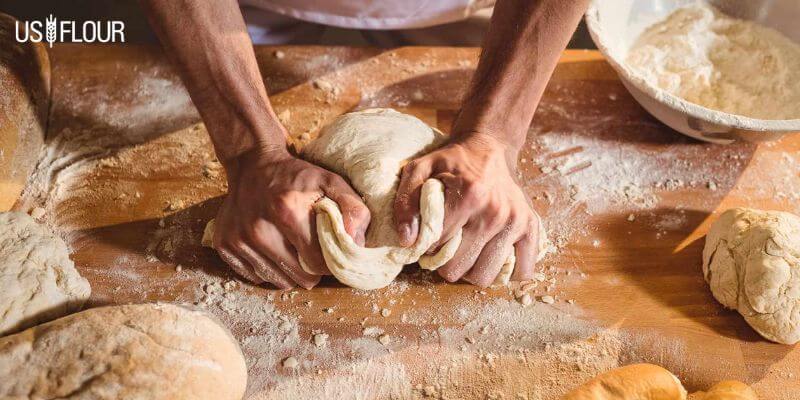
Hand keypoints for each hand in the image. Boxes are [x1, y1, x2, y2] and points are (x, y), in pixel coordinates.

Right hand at [213, 145, 369, 288]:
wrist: (253, 163)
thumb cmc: (296, 177)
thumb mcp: (331, 182)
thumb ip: (353, 209)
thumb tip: (357, 243)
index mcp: (286, 211)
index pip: (317, 262)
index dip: (328, 263)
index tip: (329, 253)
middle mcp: (258, 228)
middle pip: (297, 277)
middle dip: (310, 270)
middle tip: (311, 251)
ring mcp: (238, 239)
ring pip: (276, 281)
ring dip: (289, 271)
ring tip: (291, 248)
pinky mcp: (224, 245)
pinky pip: (254, 276)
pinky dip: (267, 268)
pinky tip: (272, 248)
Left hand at [394, 132, 540, 286]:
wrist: (489, 147)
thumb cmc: (452, 161)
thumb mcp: (420, 170)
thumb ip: (406, 202)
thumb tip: (408, 240)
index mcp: (469, 196)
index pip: (436, 246)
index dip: (426, 246)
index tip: (429, 236)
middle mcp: (495, 212)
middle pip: (458, 268)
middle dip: (444, 262)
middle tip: (445, 246)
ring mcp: (515, 222)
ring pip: (484, 276)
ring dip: (469, 270)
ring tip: (466, 252)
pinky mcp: (530, 228)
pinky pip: (522, 272)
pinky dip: (504, 273)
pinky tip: (490, 257)